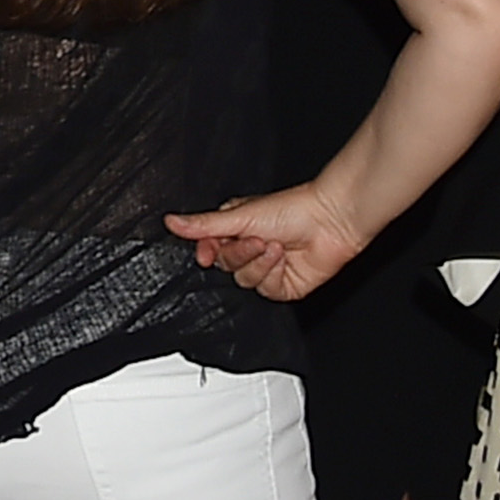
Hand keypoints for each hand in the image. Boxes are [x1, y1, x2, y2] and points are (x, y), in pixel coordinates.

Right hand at [166, 183, 375, 299]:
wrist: (329, 222)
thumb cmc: (291, 210)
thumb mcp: (238, 215)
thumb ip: (202, 225)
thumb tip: (170, 222)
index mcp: (235, 230)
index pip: (208, 249)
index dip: (206, 252)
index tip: (207, 251)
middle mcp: (249, 250)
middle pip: (225, 265)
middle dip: (239, 254)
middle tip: (255, 239)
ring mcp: (267, 268)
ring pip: (244, 279)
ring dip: (258, 262)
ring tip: (274, 245)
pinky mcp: (284, 285)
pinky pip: (265, 289)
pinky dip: (273, 274)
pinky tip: (283, 258)